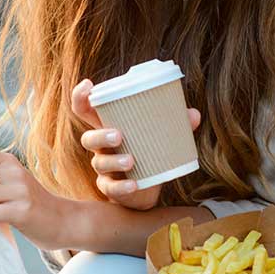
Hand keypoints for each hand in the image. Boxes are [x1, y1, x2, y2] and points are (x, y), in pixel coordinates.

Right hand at [72, 78, 201, 209]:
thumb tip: (193, 114)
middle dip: (101, 135)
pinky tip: (134, 184)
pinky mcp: (110, 188)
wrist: (148, 189)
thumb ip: (175, 124)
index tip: (88, 85)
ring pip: (99, 163)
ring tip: (131, 160)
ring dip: (114, 161)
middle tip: (119, 135)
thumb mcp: (160, 136)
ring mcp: (104, 169)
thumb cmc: (148, 152)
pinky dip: (122, 186)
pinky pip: (111, 188)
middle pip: (89, 138)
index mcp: (109, 127)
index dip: (81, 97)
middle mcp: (102, 148)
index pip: (86, 110)